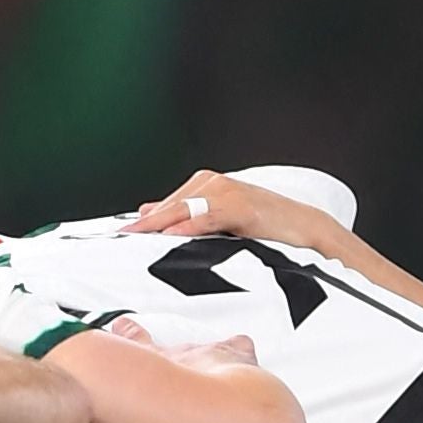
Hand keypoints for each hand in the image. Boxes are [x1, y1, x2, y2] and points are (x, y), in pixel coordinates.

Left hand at [125, 170, 310, 241]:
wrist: (305, 228)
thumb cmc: (264, 227)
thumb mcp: (220, 220)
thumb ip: (186, 216)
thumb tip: (147, 213)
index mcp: (204, 185)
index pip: (166, 205)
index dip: (143, 221)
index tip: (117, 234)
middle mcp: (211, 183)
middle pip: (170, 207)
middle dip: (144, 224)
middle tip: (118, 239)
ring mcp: (225, 191)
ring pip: (184, 210)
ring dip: (159, 225)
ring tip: (135, 237)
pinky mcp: (240, 205)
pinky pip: (208, 217)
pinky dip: (189, 226)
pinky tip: (172, 235)